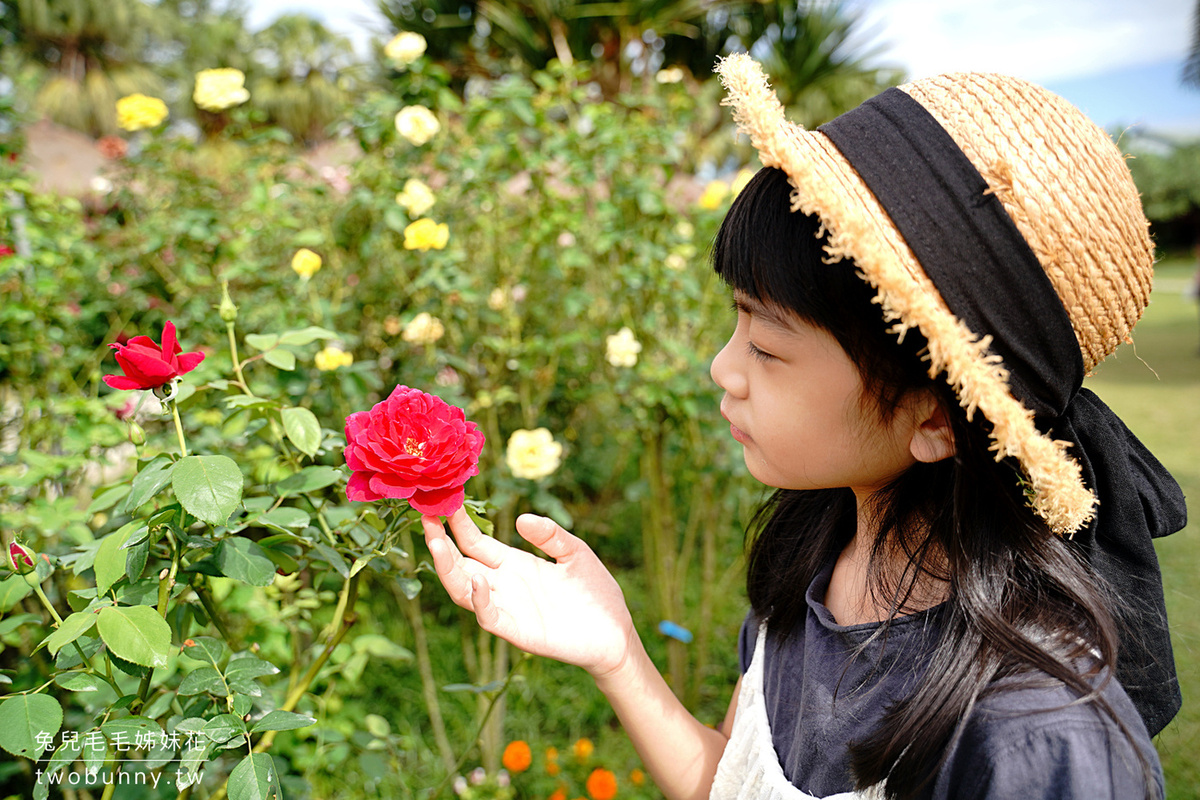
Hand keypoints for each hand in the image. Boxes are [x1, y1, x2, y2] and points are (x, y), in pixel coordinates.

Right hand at [420, 508, 635, 677]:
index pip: (475, 542)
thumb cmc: (595, 592)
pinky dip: (479, 599)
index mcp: (514, 564)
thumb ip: (550, 535)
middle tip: (426, 516)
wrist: (615, 633)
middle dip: (441, 542)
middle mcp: (504, 585)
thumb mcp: (575, 553)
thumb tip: (521, 518)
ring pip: (464, 589)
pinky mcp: (518, 632)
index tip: (442, 501)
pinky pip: (489, 616)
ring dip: (448, 568)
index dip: (457, 524)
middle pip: (460, 563)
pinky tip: (476, 579)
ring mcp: (508, 608)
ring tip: (437, 542)